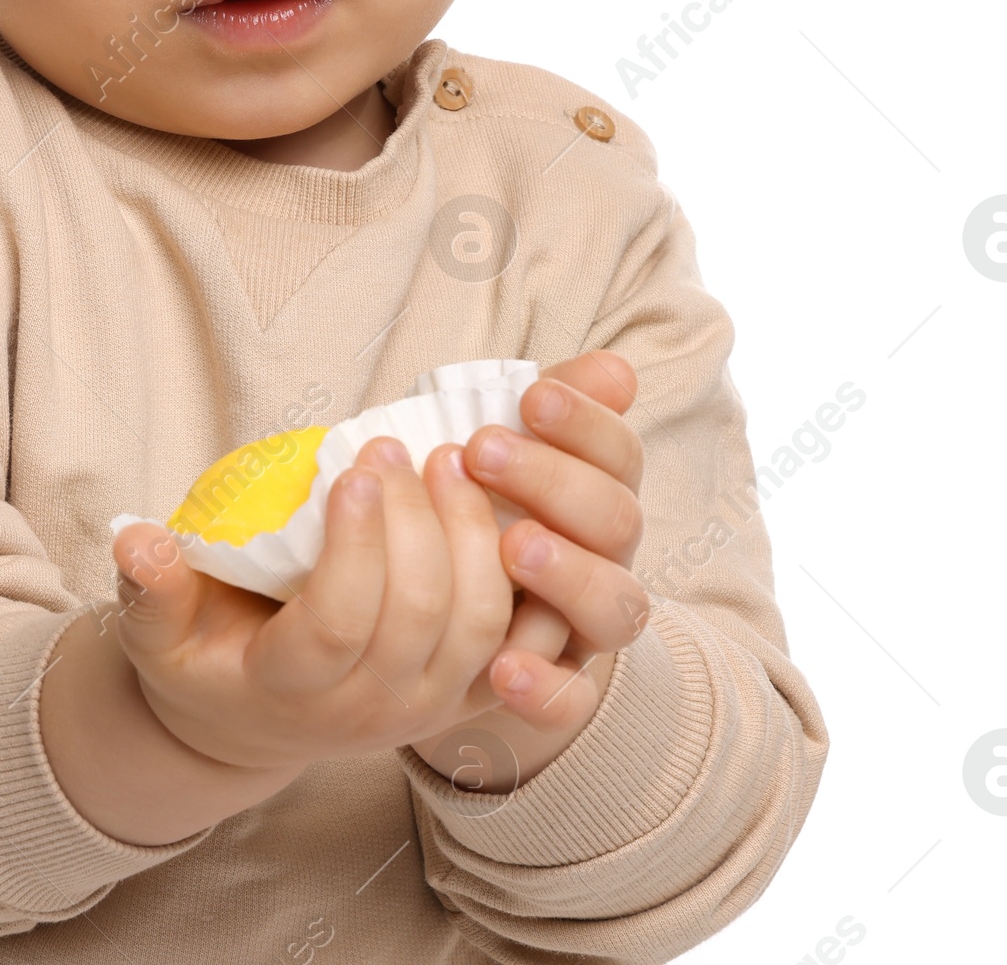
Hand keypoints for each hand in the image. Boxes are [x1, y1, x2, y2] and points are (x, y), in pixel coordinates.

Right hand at [111, 433, 513, 774]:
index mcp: (289, 693)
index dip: (352, 547)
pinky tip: (512, 510)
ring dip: (473, 536)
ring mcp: (426, 708)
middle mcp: (369, 712)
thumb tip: (137, 539)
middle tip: (396, 449)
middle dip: (417, 522)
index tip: (350, 469)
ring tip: (453, 461)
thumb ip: (150, 586)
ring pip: (479, 625)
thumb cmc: (203, 658)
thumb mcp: (157, 631)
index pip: (337, 624)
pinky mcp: (467, 694)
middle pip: (418, 616)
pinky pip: (522, 645)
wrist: (249, 723)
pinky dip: (529, 582)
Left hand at [459, 351, 650, 734]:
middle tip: (484, 452)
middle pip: (618, 519)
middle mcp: (608, 557)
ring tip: (514, 546)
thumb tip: (616, 370)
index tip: (531, 396)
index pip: (619, 453)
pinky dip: (545, 687)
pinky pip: (572, 699)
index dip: (585, 423)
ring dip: (569, 573)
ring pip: (616, 606)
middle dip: (555, 482)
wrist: (452, 612)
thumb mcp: (507, 447)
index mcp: (598, 491)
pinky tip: (503, 668)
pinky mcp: (561, 687)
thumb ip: (553, 405)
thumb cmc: (479, 505)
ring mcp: (587, 625)